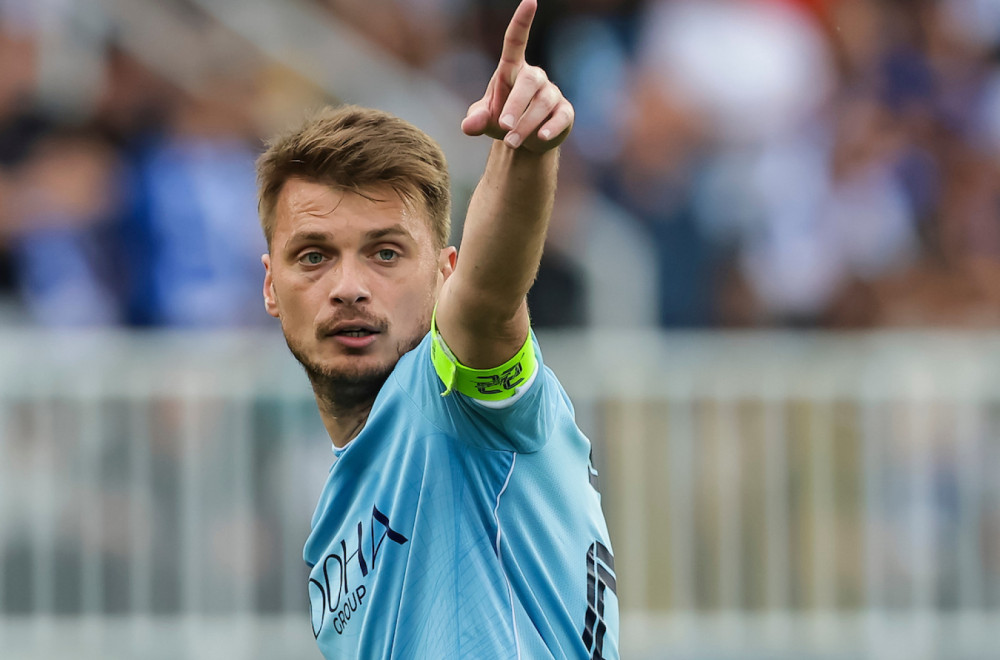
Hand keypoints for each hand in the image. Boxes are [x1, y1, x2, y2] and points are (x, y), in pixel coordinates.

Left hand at [460, 0, 573, 152]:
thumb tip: (468, 126)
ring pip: (542, 104)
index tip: (530, 0)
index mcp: (513, 70)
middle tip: (503, 127)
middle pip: (530, 82)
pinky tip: (541, 137)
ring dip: (526, 124)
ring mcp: (552, 94)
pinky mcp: (565, 112)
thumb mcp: (485, 119)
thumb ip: (475, 119)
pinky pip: (561, 116)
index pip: (517, 41)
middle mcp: (535, 77)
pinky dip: (551, 127)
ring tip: (511, 142)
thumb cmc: (502, 120)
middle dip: (516, 105)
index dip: (522, 21)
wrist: (524, 142)